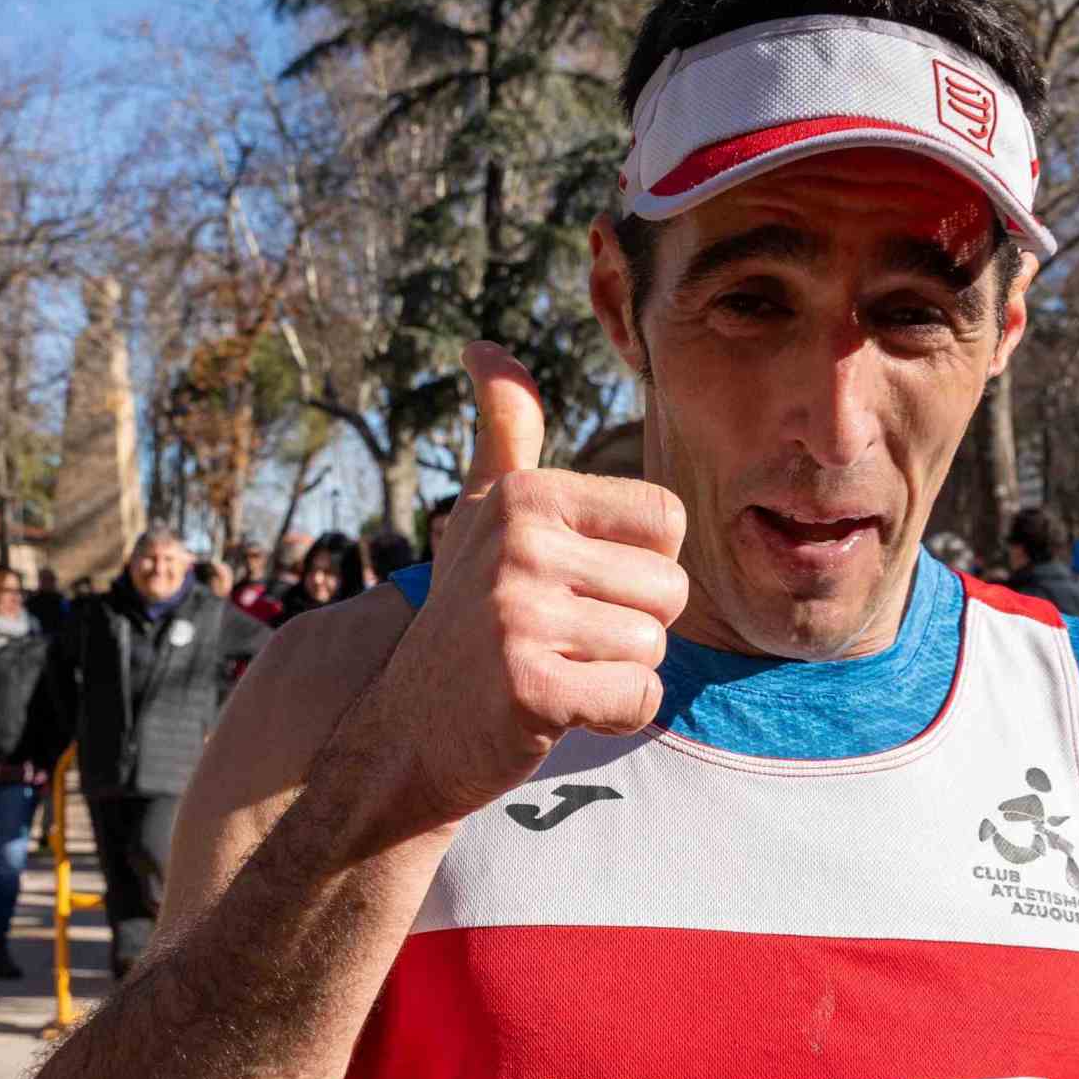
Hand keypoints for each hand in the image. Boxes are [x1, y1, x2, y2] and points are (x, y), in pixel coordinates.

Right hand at [367, 342, 688, 826]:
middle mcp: (520, 543)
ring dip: (618, 674)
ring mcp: (518, 615)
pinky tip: (560, 710)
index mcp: (527, 494)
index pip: (669, 521)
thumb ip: (503, 434)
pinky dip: (613, 716)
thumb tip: (483, 347)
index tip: (578, 588)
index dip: (639, 567)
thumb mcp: (481, 516)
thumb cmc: (466, 619)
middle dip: (633, 628)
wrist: (407, 732)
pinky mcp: (528, 688)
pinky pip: (639, 699)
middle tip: (564, 640)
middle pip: (671, 589)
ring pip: (655, 648)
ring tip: (557, 671)